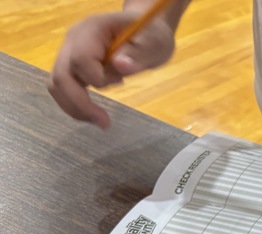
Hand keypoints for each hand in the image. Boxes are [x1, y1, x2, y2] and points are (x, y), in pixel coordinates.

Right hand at [49, 11, 176, 127]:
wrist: (143, 31)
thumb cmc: (150, 34)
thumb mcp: (153, 42)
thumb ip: (138, 53)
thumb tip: (121, 66)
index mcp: (91, 30)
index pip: (80, 59)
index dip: (96, 78)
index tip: (121, 83)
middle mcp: (73, 41)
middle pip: (60, 75)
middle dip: (79, 103)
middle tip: (104, 123)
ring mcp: (69, 53)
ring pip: (57, 84)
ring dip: (75, 107)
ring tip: (101, 121)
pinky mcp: (73, 67)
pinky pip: (64, 88)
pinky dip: (76, 104)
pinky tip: (95, 113)